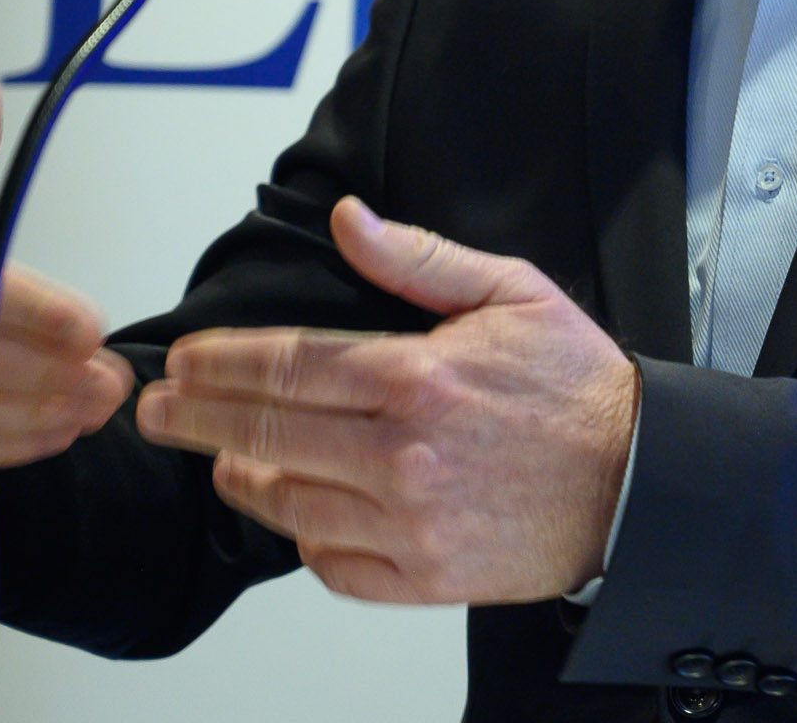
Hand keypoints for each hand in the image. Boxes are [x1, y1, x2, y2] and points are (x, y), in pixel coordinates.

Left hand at [134, 197, 637, 604]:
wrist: (638, 483)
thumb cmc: (576, 387)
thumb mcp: (509, 292)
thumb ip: (416, 259)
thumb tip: (347, 221)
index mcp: (418, 377)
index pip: (286, 367)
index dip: (220, 365)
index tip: (182, 364)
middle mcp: (404, 454)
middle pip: (268, 433)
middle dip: (197, 420)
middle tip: (157, 412)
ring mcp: (412, 523)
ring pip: (290, 505)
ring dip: (242, 479)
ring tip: (223, 459)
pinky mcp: (427, 576)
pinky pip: (335, 564)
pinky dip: (305, 541)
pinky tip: (297, 513)